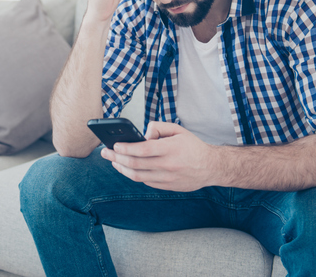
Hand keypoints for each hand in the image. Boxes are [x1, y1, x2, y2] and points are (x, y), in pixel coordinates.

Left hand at [100, 122, 216, 191]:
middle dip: (116, 158)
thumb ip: (158, 127)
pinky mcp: (167, 187)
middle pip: (135, 164)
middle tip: (105, 153)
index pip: (142, 150)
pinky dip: (133, 175)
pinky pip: (145, 182)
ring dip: (121, 168)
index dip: (125, 148)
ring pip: (137, 176)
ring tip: (112, 161)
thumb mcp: (178, 130)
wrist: (211, 167)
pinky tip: (126, 168)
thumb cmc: (193, 147)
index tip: (114, 145)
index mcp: (171, 149)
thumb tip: (143, 134)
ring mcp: (167, 178)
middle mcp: (168, 165)